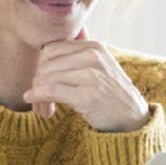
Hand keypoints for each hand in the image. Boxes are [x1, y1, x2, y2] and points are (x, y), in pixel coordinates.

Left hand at [24, 29, 149, 132]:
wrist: (133, 117)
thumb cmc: (111, 95)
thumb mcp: (98, 67)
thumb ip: (76, 58)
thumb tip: (41, 59)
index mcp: (94, 46)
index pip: (52, 49)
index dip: (41, 66)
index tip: (40, 83)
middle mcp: (93, 56)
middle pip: (47, 63)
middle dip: (38, 81)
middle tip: (37, 99)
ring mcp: (91, 75)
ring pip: (47, 77)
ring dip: (38, 93)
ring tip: (42, 107)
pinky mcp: (87, 95)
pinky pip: (51, 90)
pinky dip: (38, 95)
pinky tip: (32, 100)